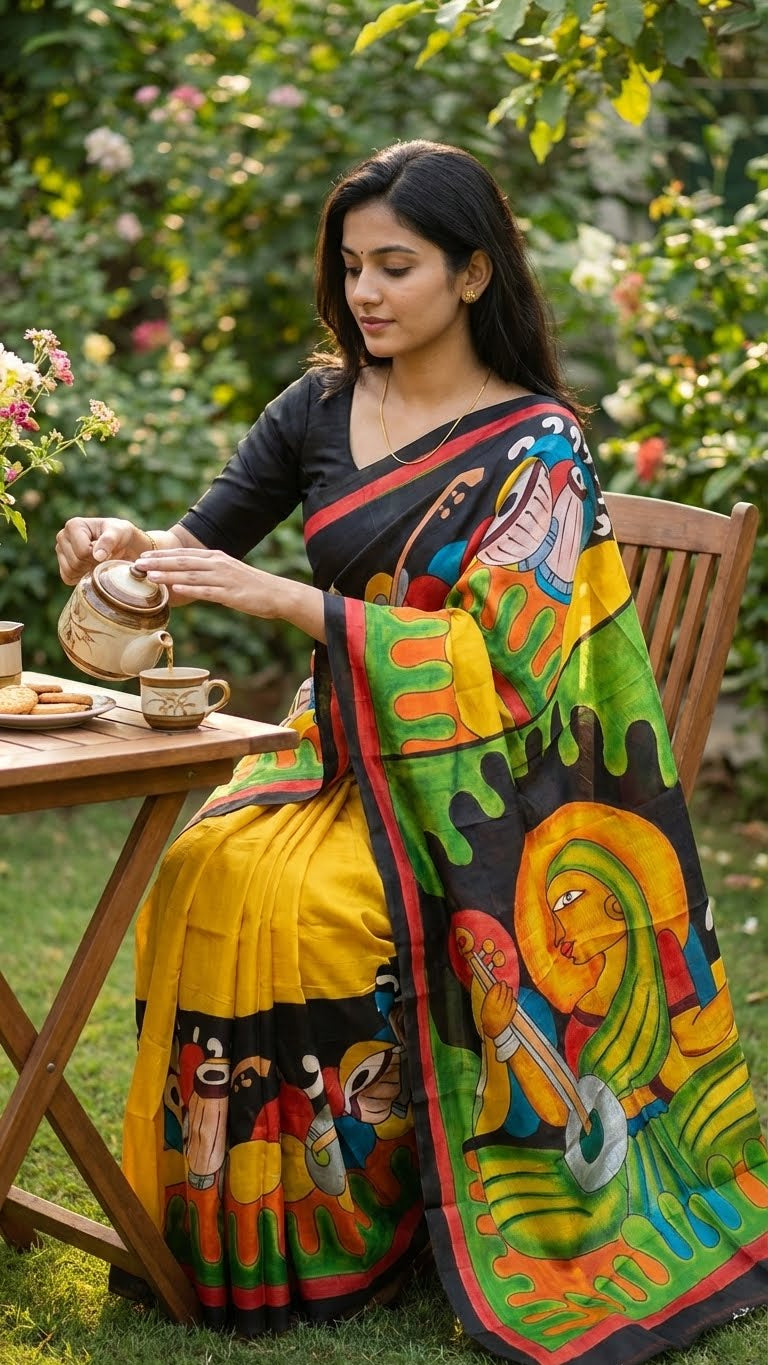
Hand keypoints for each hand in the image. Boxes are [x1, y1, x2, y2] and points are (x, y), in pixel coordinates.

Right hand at [55, 517, 145, 584]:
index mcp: (73, 525)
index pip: (82, 551)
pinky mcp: (62, 564)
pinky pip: (67, 578)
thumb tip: (97, 556)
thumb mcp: (119, 533)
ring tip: (96, 561)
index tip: (105, 550)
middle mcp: (62, 536)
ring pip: (70, 571)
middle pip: (76, 562)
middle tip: (102, 557)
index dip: (96, 555)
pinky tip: (90, 569)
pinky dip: (80, 577)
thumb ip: (109, 541)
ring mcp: (60, 551)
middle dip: (92, 563)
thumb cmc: (119, 534)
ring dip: (87, 571)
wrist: (121, 543)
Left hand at [138, 546, 326, 639]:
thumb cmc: (251, 587)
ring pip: (191, 575)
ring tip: (149, 576)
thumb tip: (184, 580)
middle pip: (183, 562)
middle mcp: (218, 564)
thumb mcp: (227, 575)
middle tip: (137, 564)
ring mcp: (224, 578)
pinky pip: (206, 591)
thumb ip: (206, 575)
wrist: (278, 594)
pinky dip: (189, 590)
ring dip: (168, 574)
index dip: (161, 555)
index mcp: (215, 558)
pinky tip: (175, 590)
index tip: (142, 556)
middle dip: (158, 562)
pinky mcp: (231, 594)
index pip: (184, 554)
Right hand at [480, 980, 516, 1038]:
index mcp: (489, 1006)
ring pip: (508, 998)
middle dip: (503, 987)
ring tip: (508, 988)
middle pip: (502, 994)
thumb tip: (495, 986)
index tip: (497, 983)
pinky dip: (513, 1000)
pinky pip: (513, 1005)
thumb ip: (489, 998)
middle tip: (503, 982)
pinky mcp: (511, 1015)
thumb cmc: (487, 1017)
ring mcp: (505, 1011)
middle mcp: (498, 1008)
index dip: (497, 986)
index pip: (494, 992)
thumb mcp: (484, 1007)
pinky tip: (512, 997)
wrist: (492, 1030)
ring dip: (509, 992)